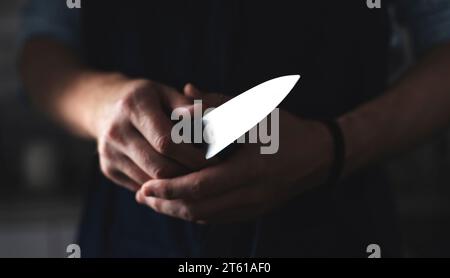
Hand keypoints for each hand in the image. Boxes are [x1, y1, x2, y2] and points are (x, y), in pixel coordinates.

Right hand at [94, 79, 208, 190]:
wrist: (102, 105)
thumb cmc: (144, 98)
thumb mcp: (164, 92)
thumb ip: (186, 106)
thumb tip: (209, 117)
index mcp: (133, 107)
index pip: (167, 141)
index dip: (193, 155)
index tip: (214, 159)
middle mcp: (116, 132)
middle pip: (159, 167)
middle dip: (189, 174)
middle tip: (210, 174)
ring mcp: (109, 154)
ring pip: (151, 183)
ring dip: (177, 184)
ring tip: (197, 177)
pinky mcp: (108, 169)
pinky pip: (141, 186)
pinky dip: (162, 187)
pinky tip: (178, 180)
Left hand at [136, 85, 333, 222]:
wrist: (319, 155)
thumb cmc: (286, 130)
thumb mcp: (255, 111)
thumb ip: (218, 103)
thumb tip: (184, 95)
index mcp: (251, 169)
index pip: (201, 188)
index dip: (170, 189)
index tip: (145, 186)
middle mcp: (252, 194)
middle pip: (199, 210)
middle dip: (167, 205)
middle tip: (142, 197)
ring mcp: (255, 207)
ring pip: (207, 218)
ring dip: (178, 212)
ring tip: (155, 202)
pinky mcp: (255, 211)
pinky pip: (219, 219)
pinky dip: (195, 213)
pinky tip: (181, 204)